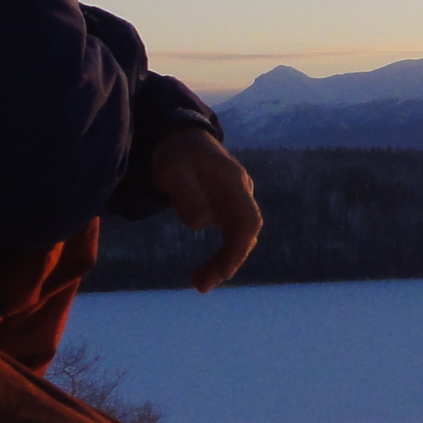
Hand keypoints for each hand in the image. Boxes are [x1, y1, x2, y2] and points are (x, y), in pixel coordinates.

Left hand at [150, 129, 262, 292]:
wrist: (180, 137)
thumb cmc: (176, 154)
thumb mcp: (174, 171)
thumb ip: (186, 195)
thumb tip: (200, 225)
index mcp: (234, 185)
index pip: (248, 222)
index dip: (238, 249)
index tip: (221, 273)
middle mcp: (240, 194)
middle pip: (245, 234)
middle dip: (228, 262)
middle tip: (201, 285)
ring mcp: (234, 201)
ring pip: (238, 237)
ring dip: (224, 261)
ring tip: (199, 282)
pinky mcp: (225, 207)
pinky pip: (230, 235)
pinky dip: (220, 254)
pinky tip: (204, 269)